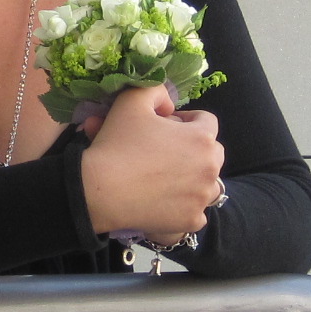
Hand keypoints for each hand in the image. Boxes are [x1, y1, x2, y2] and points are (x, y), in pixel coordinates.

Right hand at [78, 84, 222, 243]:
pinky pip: (196, 212)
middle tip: (165, 153)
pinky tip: (163, 202)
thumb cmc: (117, 144)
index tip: (166, 127)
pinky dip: (183, 207)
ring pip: (207, 184)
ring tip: (166, 178)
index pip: (207, 122)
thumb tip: (168, 104)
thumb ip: (155, 90)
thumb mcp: (132, 100)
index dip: (186, 121)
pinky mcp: (192, 221)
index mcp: (202, 138)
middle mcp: (210, 168)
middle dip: (193, 150)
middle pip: (212, 153)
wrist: (99, 190)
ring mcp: (202, 197)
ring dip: (193, 179)